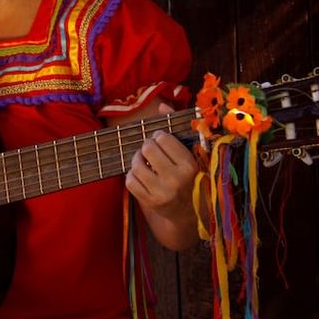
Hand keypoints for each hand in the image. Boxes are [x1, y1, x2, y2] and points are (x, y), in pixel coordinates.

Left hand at [125, 103, 198, 222]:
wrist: (188, 212)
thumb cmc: (188, 176)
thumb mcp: (188, 153)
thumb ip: (176, 127)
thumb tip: (161, 105)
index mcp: (189, 164)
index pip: (163, 138)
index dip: (158, 137)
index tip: (161, 141)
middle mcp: (176, 179)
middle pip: (147, 148)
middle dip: (147, 147)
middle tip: (151, 151)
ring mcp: (162, 192)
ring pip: (136, 164)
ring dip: (137, 161)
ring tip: (145, 163)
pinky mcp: (149, 202)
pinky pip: (129, 181)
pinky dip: (132, 175)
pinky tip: (142, 176)